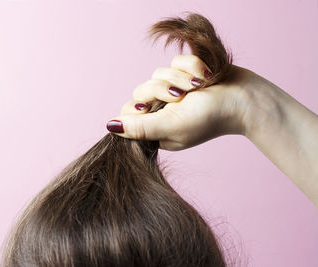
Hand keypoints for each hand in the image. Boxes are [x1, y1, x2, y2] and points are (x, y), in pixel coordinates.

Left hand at [107, 54, 253, 150]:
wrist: (244, 99)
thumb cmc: (209, 118)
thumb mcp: (171, 126)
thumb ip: (139, 128)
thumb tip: (109, 126)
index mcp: (157, 129)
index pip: (129, 112)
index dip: (136, 106)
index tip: (147, 107)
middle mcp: (163, 111)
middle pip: (142, 89)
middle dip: (162, 89)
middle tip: (180, 98)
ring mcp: (175, 92)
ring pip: (158, 73)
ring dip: (180, 78)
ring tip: (198, 88)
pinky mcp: (186, 75)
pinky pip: (174, 61)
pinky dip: (191, 67)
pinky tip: (205, 77)